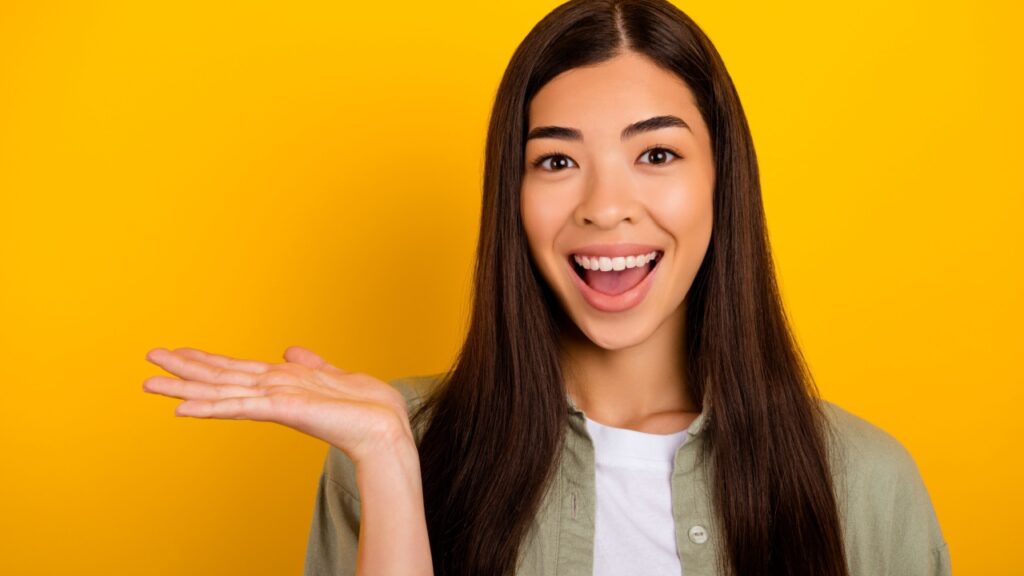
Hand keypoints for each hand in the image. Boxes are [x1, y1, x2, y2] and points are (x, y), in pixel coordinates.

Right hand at [143, 346, 414, 464]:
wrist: (384, 427)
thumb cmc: (364, 406)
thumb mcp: (334, 374)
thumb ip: (309, 364)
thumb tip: (290, 351)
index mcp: (281, 382)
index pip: (235, 369)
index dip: (205, 360)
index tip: (179, 351)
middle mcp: (272, 392)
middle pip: (219, 378)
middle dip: (183, 370)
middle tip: (148, 358)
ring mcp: (274, 402)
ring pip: (221, 392)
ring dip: (185, 387)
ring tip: (151, 382)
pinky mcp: (283, 411)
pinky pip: (240, 407)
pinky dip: (211, 407)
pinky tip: (184, 407)